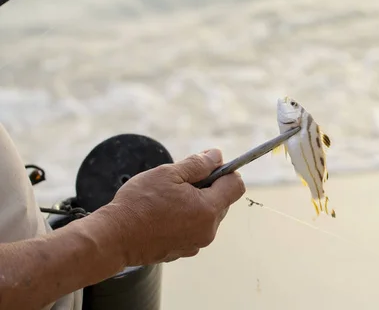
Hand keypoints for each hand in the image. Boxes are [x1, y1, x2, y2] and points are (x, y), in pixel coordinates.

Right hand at [94, 148, 245, 265]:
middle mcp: (208, 230)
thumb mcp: (169, 173)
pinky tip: (163, 215)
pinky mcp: (184, 251)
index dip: (226, 172)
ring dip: (195, 203)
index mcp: (208, 209)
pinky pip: (194, 228)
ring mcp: (196, 243)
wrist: (113, 238)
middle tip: (180, 182)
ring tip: (168, 199)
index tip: (208, 167)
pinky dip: (185, 219)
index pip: (236, 186)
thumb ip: (198, 164)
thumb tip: (218, 156)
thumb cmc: (139, 203)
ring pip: (207, 215)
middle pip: (222, 200)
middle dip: (208, 187)